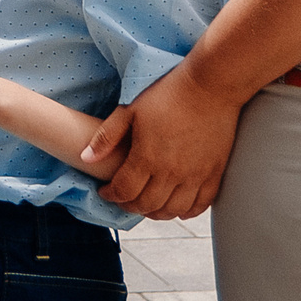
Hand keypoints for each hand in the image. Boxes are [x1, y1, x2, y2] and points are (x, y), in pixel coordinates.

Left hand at [81, 64, 240, 221]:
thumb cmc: (169, 94)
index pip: (124, 191)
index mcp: (147, 157)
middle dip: (129, 206)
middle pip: (146, 206)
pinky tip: (176, 205)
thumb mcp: (130, 110)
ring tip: (147, 204)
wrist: (210, 86)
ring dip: (156, 213)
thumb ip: (106, 137)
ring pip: (172, 211)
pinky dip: (185, 211)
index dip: (111, 195)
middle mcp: (171, 172)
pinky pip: (199, 206)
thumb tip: (86, 158)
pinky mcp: (213, 174)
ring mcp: (195, 176)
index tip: (106, 191)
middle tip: (123, 198)